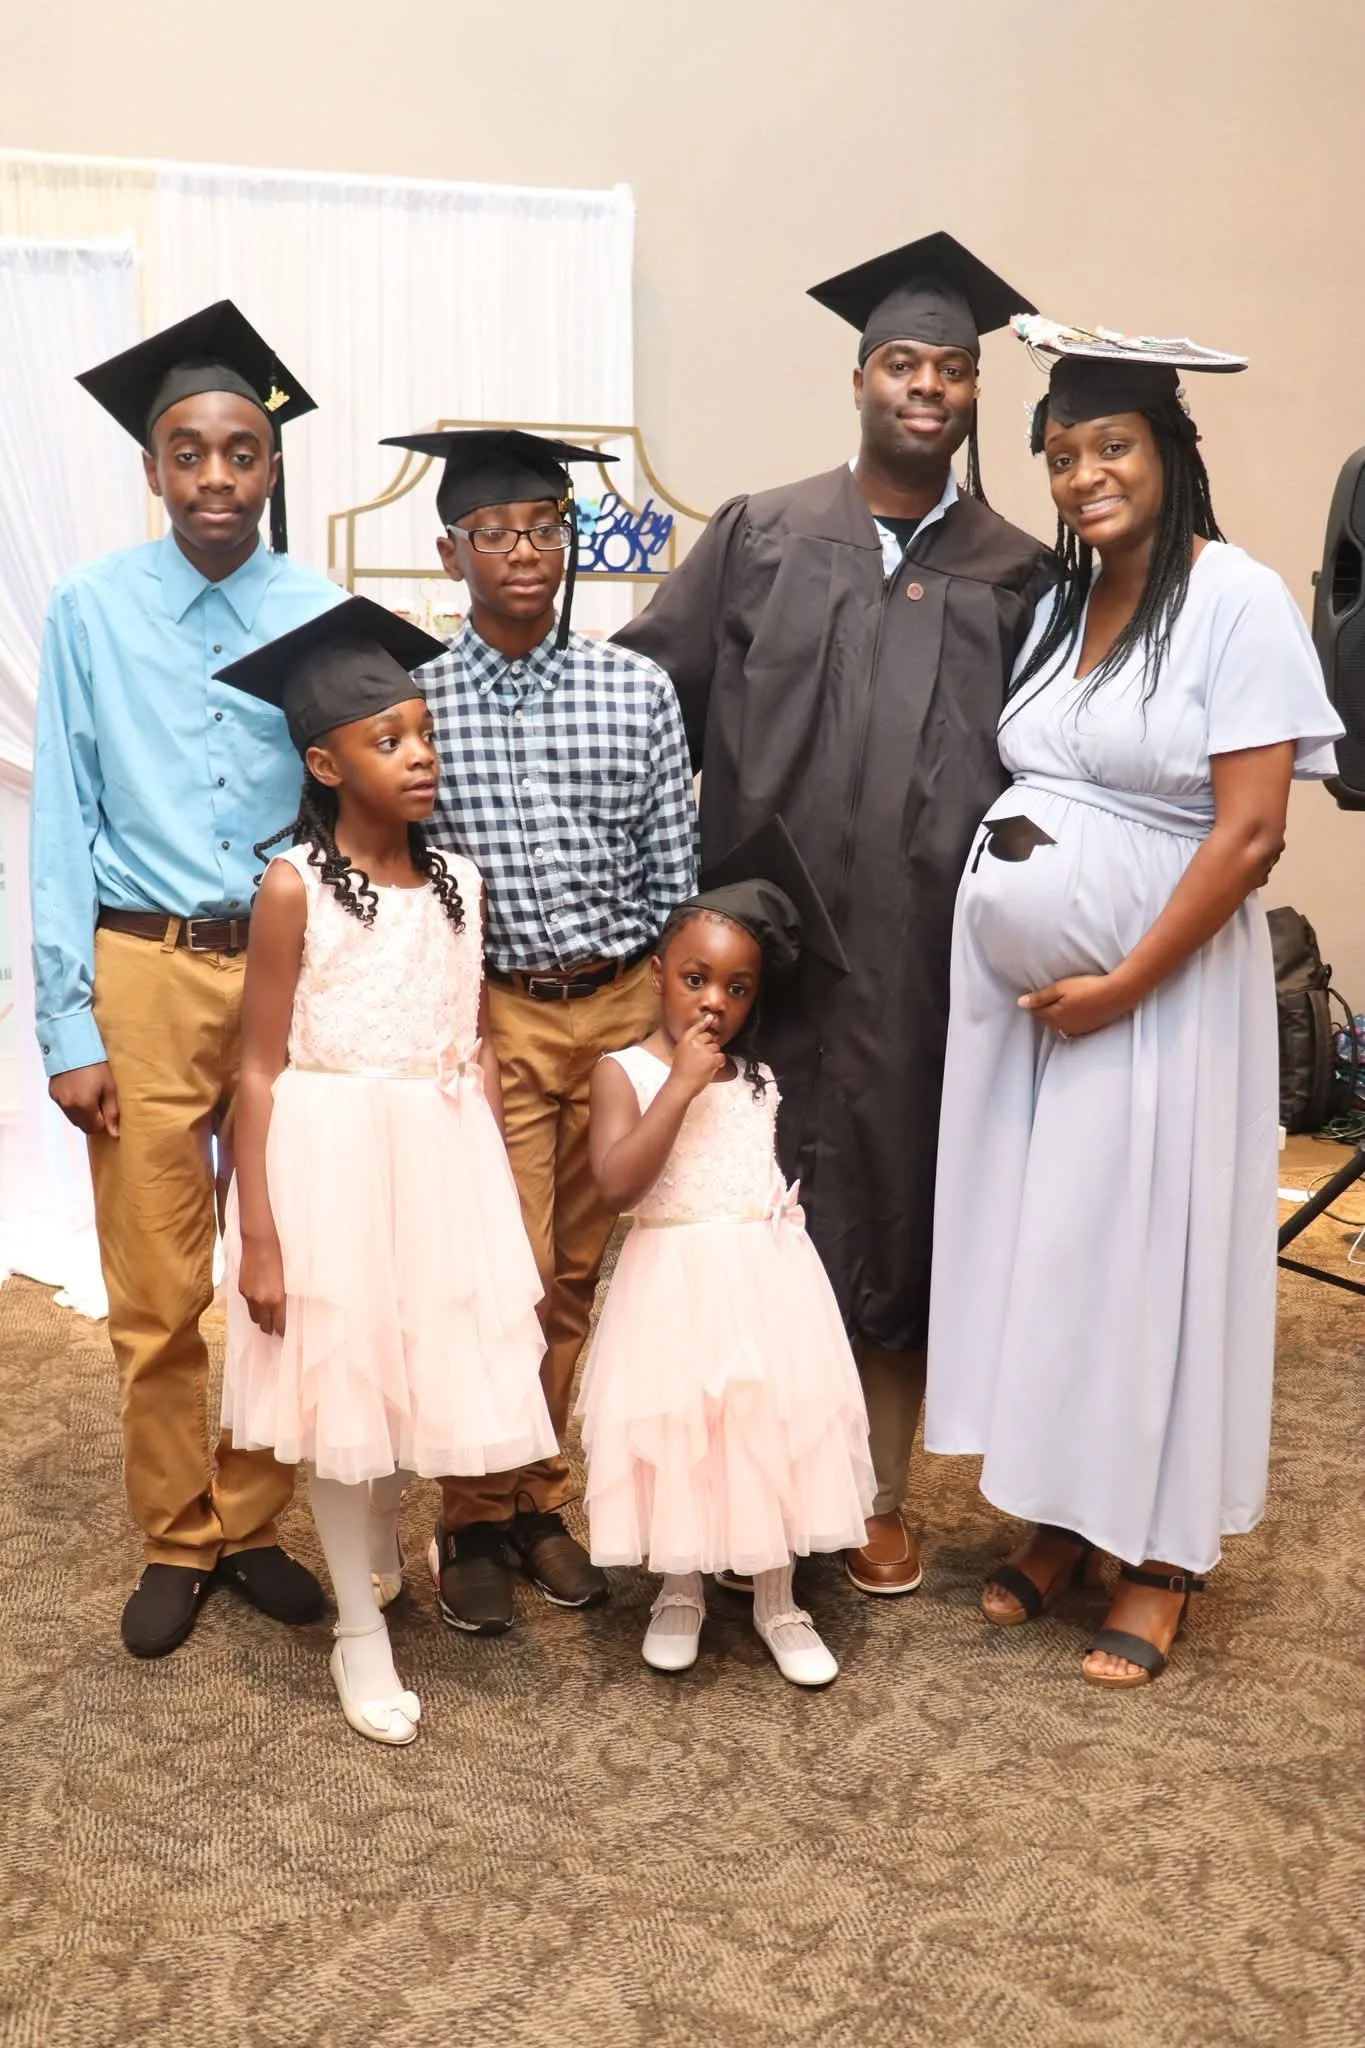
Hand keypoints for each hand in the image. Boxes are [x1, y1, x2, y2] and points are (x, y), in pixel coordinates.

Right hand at [49, 1061, 119, 1136]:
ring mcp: (58, 1101)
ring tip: (89, 1095)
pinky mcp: (52, 1094)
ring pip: (73, 1118)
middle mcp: (68, 1107)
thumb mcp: (109, 1088)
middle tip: (99, 1102)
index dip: (104, 1121)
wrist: (73, 1047)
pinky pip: (65, 1108)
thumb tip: (115, 1134)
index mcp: (84, 1107)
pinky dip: (72, 1105)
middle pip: (83, 1126)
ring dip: (82, 1114)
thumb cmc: (96, 1067)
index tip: (107, 1108)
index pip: (96, 1128)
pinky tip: (77, 1090)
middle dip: (93, 1119)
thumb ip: (112, 1113)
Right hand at [238, 1233, 287, 1338]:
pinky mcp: (241, 1289)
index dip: (282, 1331)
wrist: (259, 1242)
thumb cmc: (279, 1257)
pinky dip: (254, 1307)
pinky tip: (259, 1302)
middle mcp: (261, 1301)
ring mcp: (249, 1296)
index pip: (279, 1324)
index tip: (284, 1334)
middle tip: (276, 1329)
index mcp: (276, 1299)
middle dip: (270, 1329)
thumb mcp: (286, 1280)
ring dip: (260, 1320)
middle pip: (264, 1325)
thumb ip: (283, 1297)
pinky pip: (248, 1305)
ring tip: (267, 1318)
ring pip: (254, 1317)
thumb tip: (283, 1308)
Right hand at [667, 1017, 727, 1099]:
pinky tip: (712, 1068)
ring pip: (716, 1047)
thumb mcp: (681, 1052)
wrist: (681, 1085)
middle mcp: (695, 1042)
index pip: (696, 1028)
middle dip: (709, 1045)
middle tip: (703, 1058)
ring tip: (705, 1065)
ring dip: (714, 1055)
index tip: (711, 1018)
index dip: (704, 1022)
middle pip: (709, 1037)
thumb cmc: (680, 1072)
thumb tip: (703, 1038)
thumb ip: (691, 1044)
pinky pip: (722, 1056)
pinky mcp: (712, 1059)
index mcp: (685, 1040)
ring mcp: (704, 1050)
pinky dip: (719, 1062)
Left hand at [1018, 973, 1133, 1038]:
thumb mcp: (1060, 988)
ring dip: (1057, 1017)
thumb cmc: (1087, 988)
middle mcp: (1063, 1027)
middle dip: (1045, 1011)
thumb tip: (1021, 1003)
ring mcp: (1076, 1030)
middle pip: (1047, 1020)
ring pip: (1060, 1025)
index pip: (1037, 1012)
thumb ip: (1040, 997)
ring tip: (1061, 1004)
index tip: (1036, 995)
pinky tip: (1075, 1012)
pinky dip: (1069, 1021)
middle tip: (1047, 998)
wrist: (1116, 994)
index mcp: (1054, 1016)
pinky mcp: (1088, 1029)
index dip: (1035, 1003)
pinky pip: (1072, 1028)